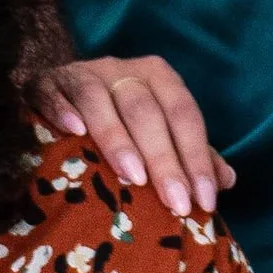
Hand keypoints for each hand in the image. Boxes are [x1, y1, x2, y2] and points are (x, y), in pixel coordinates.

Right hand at [39, 56, 235, 217]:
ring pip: (101, 101)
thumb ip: (192, 153)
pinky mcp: (46, 82)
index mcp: (158, 76)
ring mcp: (82, 73)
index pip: (184, 114)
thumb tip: (227, 180)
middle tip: (175, 203)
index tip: (205, 200)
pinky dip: (64, 111)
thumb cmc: (121, 121)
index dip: (196, 157)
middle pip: (146, 111)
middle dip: (164, 159)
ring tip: (133, 177)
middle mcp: (122, 69)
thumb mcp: (160, 132)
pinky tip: (73, 134)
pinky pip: (55, 93)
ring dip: (118, 139)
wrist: (61, 92)